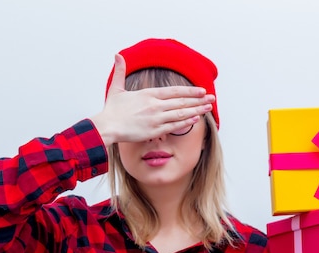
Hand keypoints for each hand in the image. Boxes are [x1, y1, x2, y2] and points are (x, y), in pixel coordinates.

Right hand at [90, 54, 214, 145]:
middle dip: (198, 99)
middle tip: (211, 98)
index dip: (189, 90)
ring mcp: (156, 118)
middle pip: (181, 101)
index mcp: (148, 94)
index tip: (201, 90)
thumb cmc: (112, 111)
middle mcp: (155, 105)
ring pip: (181, 113)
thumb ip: (120, 72)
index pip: (174, 91)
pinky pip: (174, 126)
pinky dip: (186, 122)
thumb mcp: (116, 89)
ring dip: (196, 110)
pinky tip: (195, 119)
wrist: (107, 126)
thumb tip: (118, 55)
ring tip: (208, 108)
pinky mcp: (154, 131)